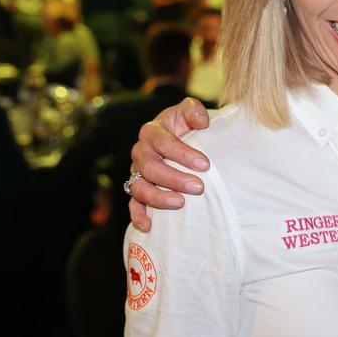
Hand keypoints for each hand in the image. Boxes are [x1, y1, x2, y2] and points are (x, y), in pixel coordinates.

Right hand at [127, 97, 210, 231]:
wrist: (177, 135)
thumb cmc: (184, 124)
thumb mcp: (189, 111)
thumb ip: (194, 110)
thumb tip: (201, 122)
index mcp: (152, 131)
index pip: (165, 143)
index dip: (184, 154)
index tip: (205, 164)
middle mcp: (141, 152)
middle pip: (151, 167)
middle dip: (175, 178)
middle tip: (199, 187)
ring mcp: (137, 171)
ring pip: (140, 187)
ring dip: (159, 197)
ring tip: (180, 204)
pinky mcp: (137, 188)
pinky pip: (133, 203)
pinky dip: (138, 215)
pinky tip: (148, 226)